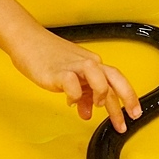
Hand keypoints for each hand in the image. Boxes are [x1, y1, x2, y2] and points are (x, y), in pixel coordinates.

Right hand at [9, 28, 141, 132]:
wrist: (26, 40)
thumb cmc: (46, 56)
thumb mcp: (69, 77)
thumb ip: (82, 94)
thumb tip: (87, 112)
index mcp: (93, 64)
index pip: (116, 81)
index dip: (127, 99)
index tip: (132, 114)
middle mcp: (88, 64)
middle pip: (115, 78)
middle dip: (127, 99)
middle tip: (129, 118)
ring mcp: (74, 66)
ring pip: (99, 76)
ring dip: (102, 93)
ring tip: (97, 106)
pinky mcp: (58, 71)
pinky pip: (73, 84)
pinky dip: (75, 95)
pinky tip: (71, 101)